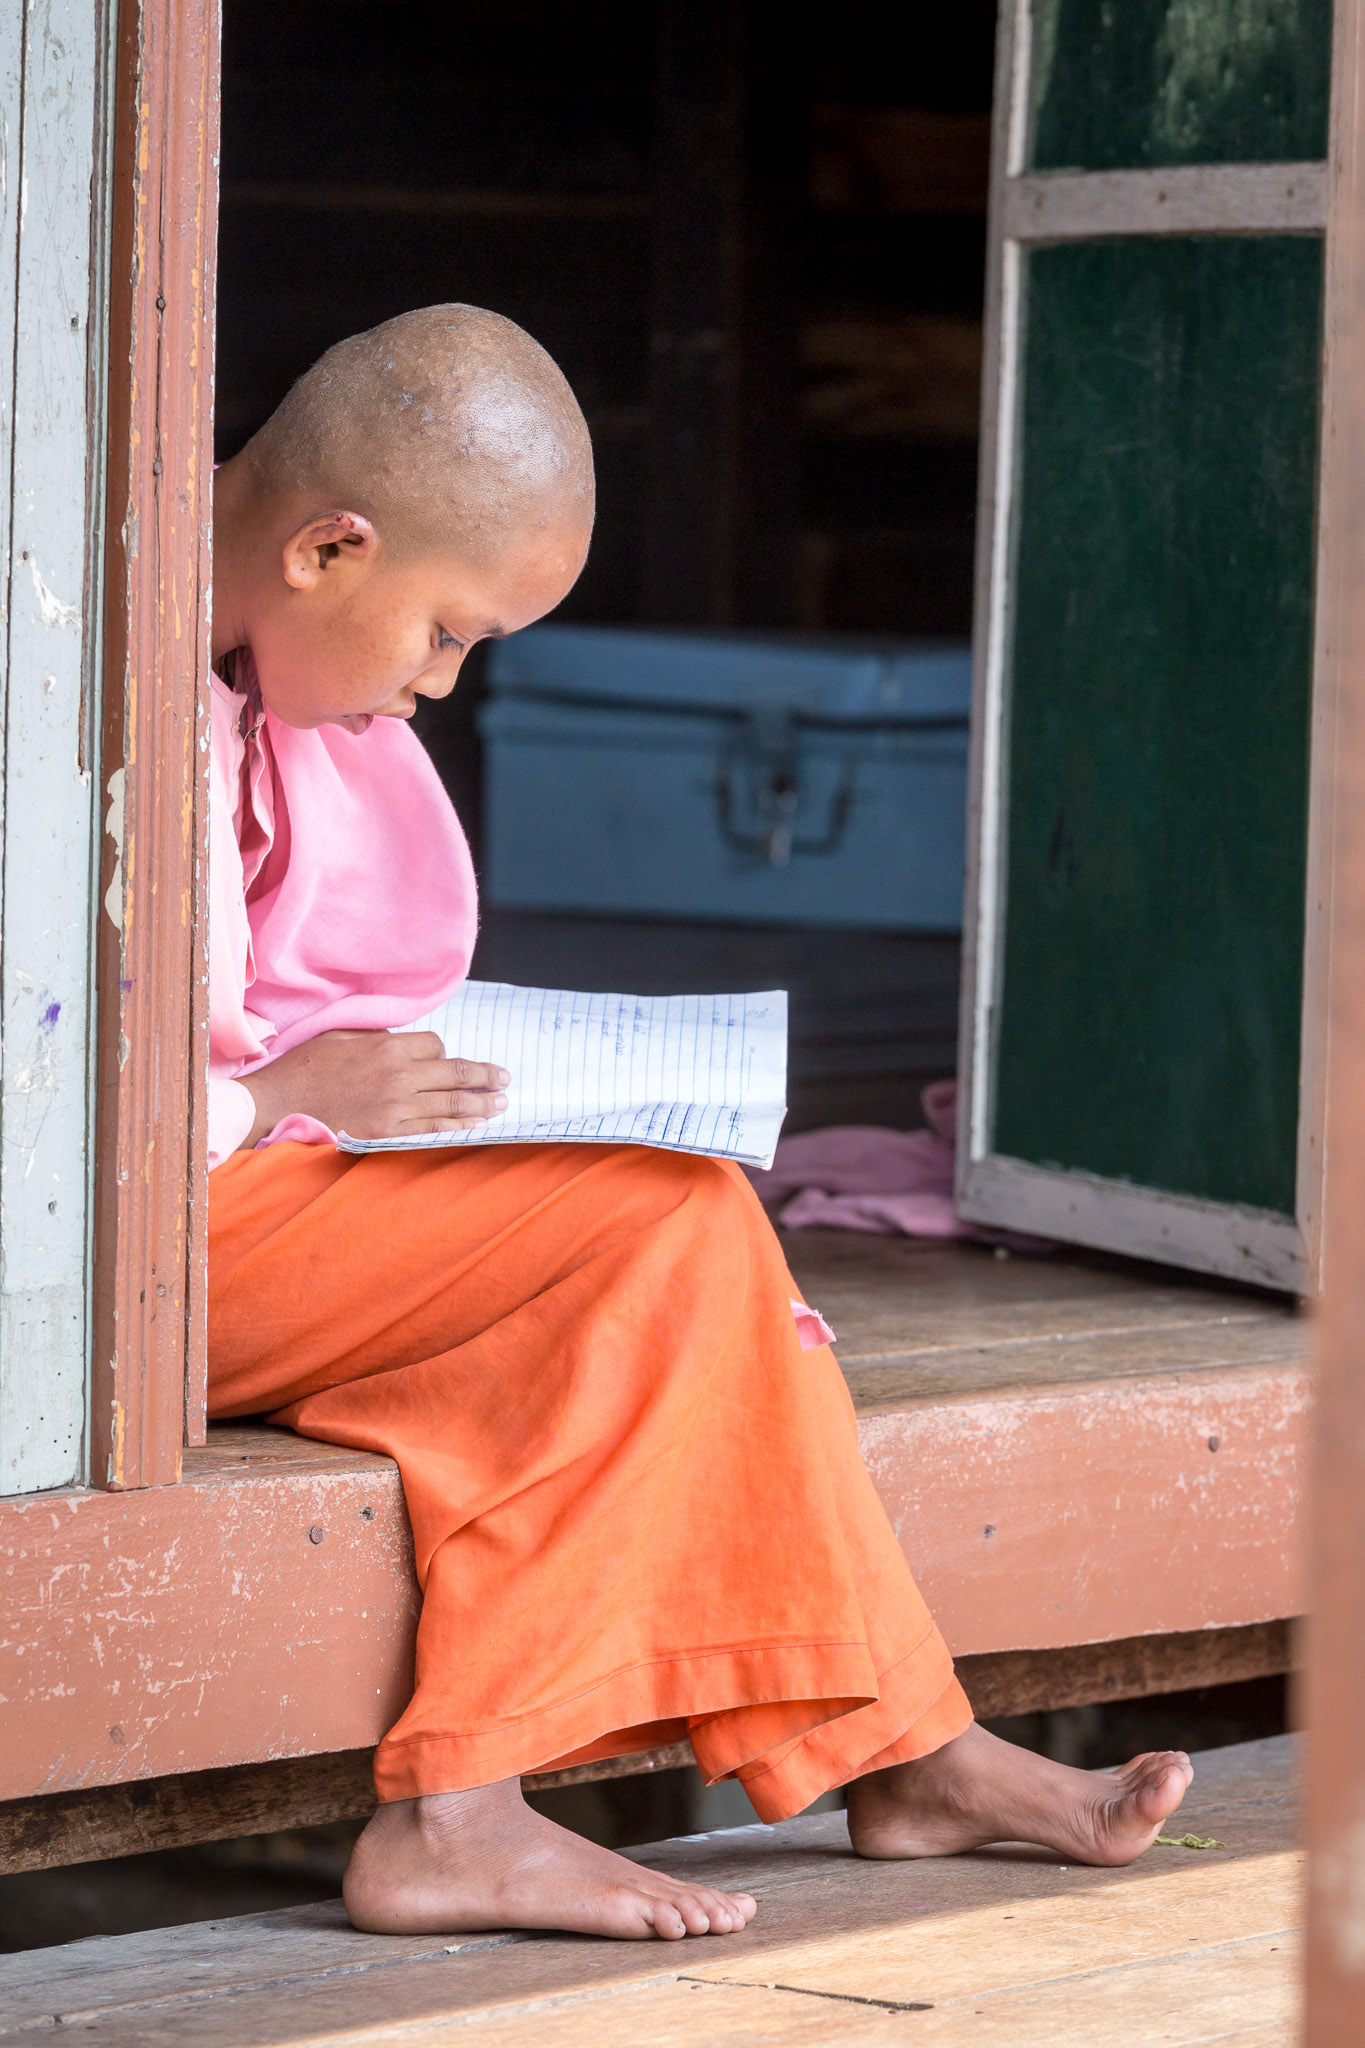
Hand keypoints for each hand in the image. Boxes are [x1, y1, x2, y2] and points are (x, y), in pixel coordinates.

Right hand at [240, 1030, 509, 1146]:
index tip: (444, 1059)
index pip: (436, 1046)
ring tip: (501, 1103)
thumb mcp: (342, 1035)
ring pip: (450, 1103)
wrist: (279, 1102)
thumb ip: (378, 1036)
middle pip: (455, 1073)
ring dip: (481, 1103)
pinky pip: (432, 1128)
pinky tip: (475, 1125)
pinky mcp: (388, 1131)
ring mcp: (395, 1106)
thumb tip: (401, 1040)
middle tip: (505, 1078)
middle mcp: (399, 1075)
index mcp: (388, 1046)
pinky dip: (457, 1125)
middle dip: (485, 1076)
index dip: (443, 1052)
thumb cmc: (306, 1066)